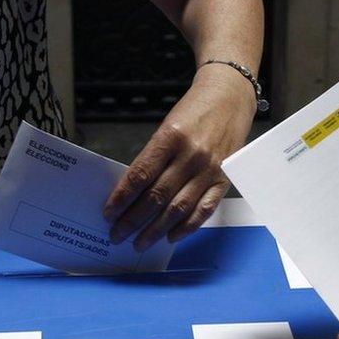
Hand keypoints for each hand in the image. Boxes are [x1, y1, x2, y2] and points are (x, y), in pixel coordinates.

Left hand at [102, 63, 254, 250]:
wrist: (230, 96)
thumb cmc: (194, 110)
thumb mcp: (167, 127)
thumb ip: (153, 157)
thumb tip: (132, 192)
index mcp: (170, 138)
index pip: (140, 175)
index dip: (122, 198)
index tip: (108, 213)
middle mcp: (191, 155)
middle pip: (156, 196)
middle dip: (133, 220)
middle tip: (117, 234)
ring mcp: (209, 169)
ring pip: (178, 208)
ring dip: (156, 230)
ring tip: (140, 242)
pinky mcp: (224, 179)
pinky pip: (204, 210)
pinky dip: (187, 227)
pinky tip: (171, 237)